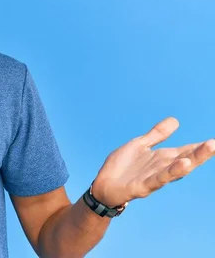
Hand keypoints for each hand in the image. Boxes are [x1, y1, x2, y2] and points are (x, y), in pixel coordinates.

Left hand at [91, 117, 214, 207]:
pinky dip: (171, 172)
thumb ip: (157, 134)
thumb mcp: (140, 145)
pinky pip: (159, 178)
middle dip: (201, 152)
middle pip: (186, 159)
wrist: (103, 185)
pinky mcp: (144, 186)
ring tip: (207, 148)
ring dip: (192, 160)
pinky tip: (183, 164)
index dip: (200, 146)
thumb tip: (176, 120)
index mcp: (162, 158)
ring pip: (177, 169)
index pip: (186, 150)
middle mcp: (162, 168)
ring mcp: (154, 177)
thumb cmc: (122, 167)